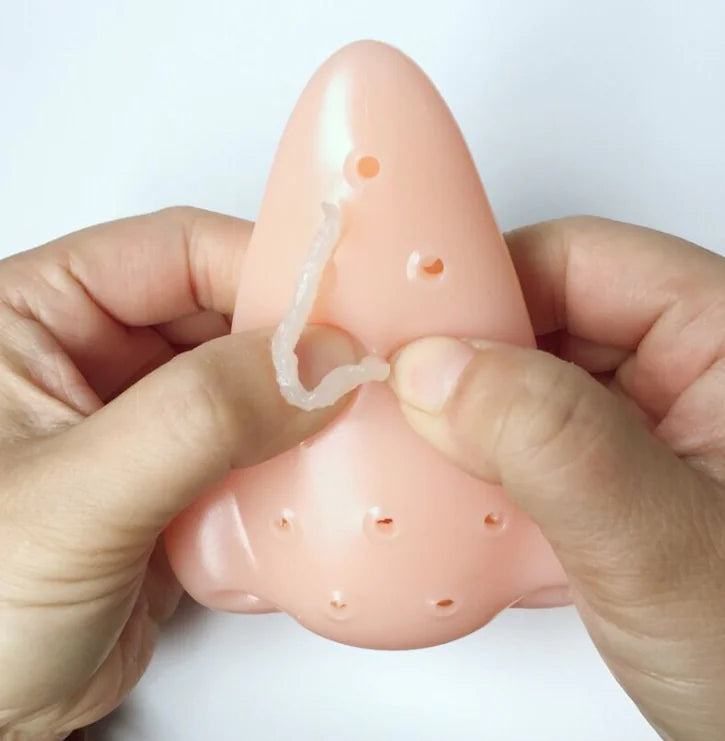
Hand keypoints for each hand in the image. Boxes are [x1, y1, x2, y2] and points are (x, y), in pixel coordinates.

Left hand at [0, 209, 355, 738]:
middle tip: (358, 365)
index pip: (175, 251)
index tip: (335, 305)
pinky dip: (293, 459)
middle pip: (224, 310)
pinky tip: (318, 478)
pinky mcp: (180, 478)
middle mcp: (95, 358)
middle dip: (293, 340)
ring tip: (351, 418)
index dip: (261, 266)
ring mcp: (144, 421)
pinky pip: (255, 443)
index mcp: (41, 317)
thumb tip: (312, 363)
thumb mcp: (74, 498)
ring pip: (249, 379)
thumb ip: (196, 419)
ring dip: (299, 404)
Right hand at [390, 217, 724, 740]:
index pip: (577, 260)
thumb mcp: (660, 542)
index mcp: (721, 340)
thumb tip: (435, 370)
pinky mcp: (612, 478)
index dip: (487, 285)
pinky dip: (483, 467)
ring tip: (421, 457)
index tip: (411, 334)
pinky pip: (526, 443)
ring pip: (524, 384)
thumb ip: (551, 442)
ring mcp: (643, 428)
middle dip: (464, 361)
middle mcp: (683, 373)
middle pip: (541, 318)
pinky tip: (459, 503)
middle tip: (399, 401)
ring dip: (467, 422)